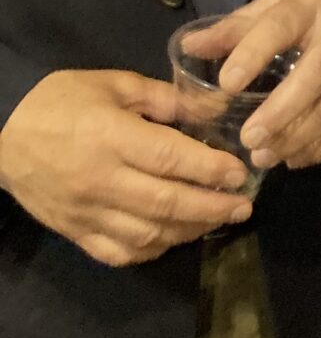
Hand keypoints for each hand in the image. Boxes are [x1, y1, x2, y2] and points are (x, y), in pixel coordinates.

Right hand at [0, 70, 251, 265]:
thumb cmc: (60, 100)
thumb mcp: (114, 84)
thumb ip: (164, 99)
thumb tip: (212, 110)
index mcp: (111, 138)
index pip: (171, 159)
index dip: (211, 170)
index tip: (240, 173)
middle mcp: (101, 180)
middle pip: (166, 203)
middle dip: (212, 207)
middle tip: (243, 206)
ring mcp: (86, 212)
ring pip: (147, 234)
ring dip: (188, 231)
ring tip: (217, 220)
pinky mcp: (73, 232)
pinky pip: (118, 253)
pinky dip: (151, 250)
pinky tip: (172, 238)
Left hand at [184, 0, 320, 173]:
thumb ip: (239, 25)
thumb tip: (189, 46)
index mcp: (309, 5)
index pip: (280, 27)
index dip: (253, 54)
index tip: (226, 85)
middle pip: (312, 78)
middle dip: (279, 113)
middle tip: (248, 140)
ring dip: (298, 138)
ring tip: (265, 157)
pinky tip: (297, 159)